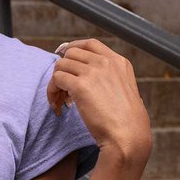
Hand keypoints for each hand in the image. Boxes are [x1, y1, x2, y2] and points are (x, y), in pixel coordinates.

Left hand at [50, 38, 152, 163]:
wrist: (128, 135)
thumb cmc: (126, 122)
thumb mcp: (124, 92)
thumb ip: (109, 80)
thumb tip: (86, 80)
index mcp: (119, 62)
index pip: (90, 44)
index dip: (72, 48)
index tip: (62, 56)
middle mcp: (106, 62)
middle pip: (71, 54)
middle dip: (64, 70)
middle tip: (63, 92)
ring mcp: (93, 72)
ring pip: (60, 65)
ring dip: (56, 83)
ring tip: (61, 102)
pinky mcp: (81, 85)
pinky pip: (56, 79)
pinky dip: (52, 92)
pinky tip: (58, 107)